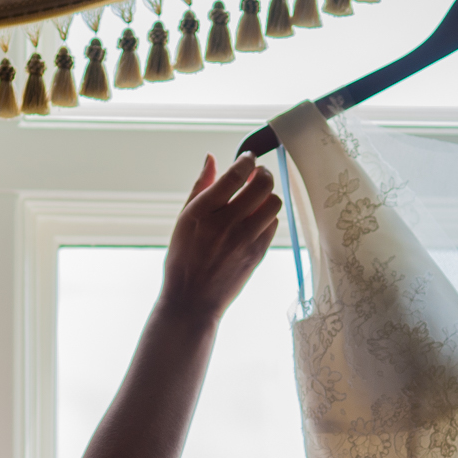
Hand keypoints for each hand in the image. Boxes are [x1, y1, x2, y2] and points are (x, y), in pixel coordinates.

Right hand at [157, 153, 281, 325]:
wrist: (192, 300)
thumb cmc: (184, 258)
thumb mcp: (184, 219)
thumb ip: (201, 186)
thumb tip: (211, 158)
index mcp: (203, 212)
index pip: (236, 174)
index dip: (246, 160)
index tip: (247, 158)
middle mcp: (225, 223)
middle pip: (262, 184)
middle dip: (263, 173)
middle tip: (257, 176)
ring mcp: (244, 240)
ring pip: (274, 203)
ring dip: (267, 196)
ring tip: (257, 200)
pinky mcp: (257, 253)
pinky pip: (274, 224)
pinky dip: (267, 217)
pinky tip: (255, 221)